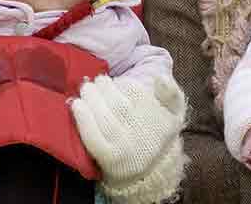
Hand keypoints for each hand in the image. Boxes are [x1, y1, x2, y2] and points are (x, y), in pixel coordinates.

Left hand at [71, 75, 187, 203]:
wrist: (146, 172)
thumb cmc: (156, 135)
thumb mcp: (174, 114)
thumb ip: (173, 93)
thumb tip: (160, 77)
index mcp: (159, 119)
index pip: (136, 93)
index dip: (120, 84)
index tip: (110, 80)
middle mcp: (142, 133)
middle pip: (118, 104)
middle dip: (103, 88)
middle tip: (94, 81)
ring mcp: (124, 146)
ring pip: (105, 118)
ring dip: (91, 100)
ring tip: (85, 89)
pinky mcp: (108, 158)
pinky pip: (93, 137)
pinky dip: (83, 120)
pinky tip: (76, 105)